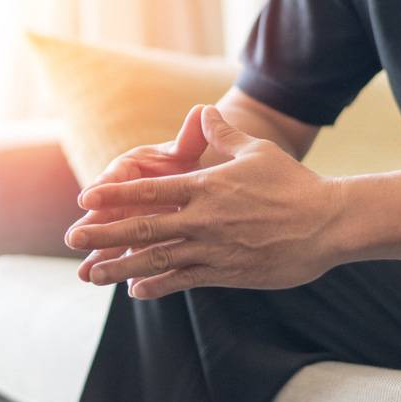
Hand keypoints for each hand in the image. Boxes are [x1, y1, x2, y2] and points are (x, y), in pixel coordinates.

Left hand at [66, 105, 345, 298]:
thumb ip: (223, 134)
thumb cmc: (293, 184)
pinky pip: (184, 281)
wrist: (328, 224)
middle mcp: (203, 220)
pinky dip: (158, 286)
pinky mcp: (227, 274)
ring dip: (120, 267)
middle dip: (103, 233)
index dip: (114, 195)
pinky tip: (135, 290)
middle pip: (143, 228)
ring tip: (91, 274)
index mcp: (206, 188)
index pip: (149, 191)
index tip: (84, 199)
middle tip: (72, 238)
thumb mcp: (256, 151)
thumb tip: (204, 111)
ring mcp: (213, 249)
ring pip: (157, 260)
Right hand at [68, 105, 208, 281]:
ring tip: (85, 275)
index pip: (114, 177)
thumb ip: (191, 137)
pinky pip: (129, 256)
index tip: (87, 198)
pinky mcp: (137, 240)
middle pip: (106, 212)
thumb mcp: (187, 150)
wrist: (196, 181)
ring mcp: (129, 220)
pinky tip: (118, 286)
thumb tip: (202, 112)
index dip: (102, 188)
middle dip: (92, 228)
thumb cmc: (186, 160)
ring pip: (113, 239)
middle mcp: (124, 195)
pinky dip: (123, 270)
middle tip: (74, 239)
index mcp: (131, 168)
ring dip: (99, 256)